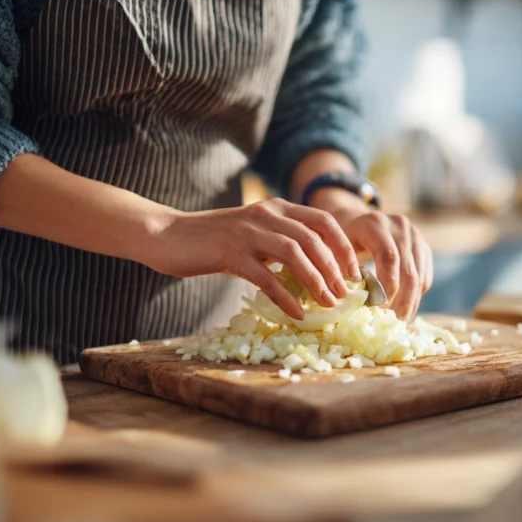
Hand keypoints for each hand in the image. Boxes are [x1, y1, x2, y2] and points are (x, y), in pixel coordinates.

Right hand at [143, 199, 359, 320]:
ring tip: (329, 304)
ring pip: (295, 254)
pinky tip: (297, 314)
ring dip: (317, 281)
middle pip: (313, 239)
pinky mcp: (230, 254)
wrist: (168, 235)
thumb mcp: (253, 235)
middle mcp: (266, 215)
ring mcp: (248, 233)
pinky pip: (266, 277)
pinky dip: (286, 297)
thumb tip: (315, 275)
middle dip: (335, 268)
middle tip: (346, 294)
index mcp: (276, 207)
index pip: (323, 220)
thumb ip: (280, 245)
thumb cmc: (213, 241)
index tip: (354, 271)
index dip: (343, 245)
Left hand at [316, 195, 432, 319]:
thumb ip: (341, 270)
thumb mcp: (334, 249)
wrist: (354, 220)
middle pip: (408, 270)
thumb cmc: (340, 240)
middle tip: (392, 323)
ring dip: (410, 303)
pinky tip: (405, 311)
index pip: (388, 256)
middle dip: (401, 301)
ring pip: (419, 276)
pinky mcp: (423, 247)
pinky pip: (425, 277)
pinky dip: (416, 297)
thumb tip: (349, 301)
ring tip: (399, 322)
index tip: (378, 309)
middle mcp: (399, 226)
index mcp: (375, 223)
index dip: (386, 285)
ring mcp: (415, 235)